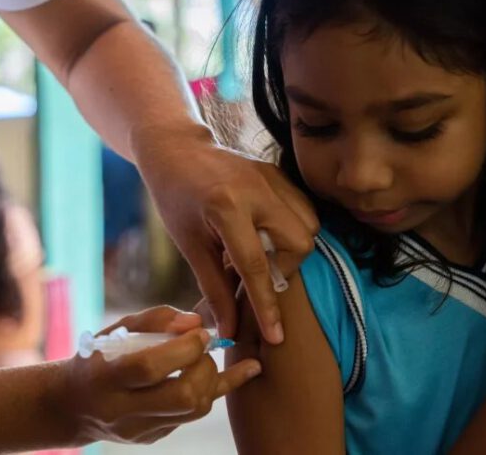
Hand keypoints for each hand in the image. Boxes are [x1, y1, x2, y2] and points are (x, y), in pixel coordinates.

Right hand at [60, 306, 260, 444]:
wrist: (75, 405)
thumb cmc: (99, 356)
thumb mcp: (116, 329)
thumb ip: (156, 320)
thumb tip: (196, 321)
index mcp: (106, 378)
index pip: (149, 368)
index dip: (183, 348)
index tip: (198, 331)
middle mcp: (122, 411)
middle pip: (180, 396)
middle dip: (204, 366)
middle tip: (203, 345)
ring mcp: (141, 430)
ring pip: (195, 409)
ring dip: (211, 377)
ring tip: (203, 356)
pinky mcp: (156, 437)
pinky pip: (197, 415)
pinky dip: (223, 388)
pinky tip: (251, 369)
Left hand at [133, 126, 317, 343]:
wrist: (177, 150)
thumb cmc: (176, 199)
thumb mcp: (190, 245)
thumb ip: (214, 288)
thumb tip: (230, 329)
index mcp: (228, 208)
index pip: (257, 267)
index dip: (266, 306)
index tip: (275, 336)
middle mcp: (258, 190)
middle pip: (299, 243)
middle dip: (286, 268)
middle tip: (258, 272)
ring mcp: (273, 178)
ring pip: (309, 225)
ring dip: (292, 248)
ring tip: (262, 252)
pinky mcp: (279, 173)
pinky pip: (304, 208)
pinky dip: (293, 228)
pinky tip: (267, 233)